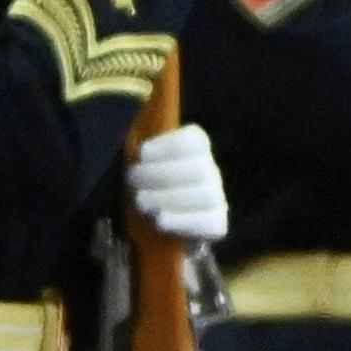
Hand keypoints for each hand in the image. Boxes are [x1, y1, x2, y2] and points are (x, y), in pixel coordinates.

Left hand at [122, 120, 229, 242]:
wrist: (153, 220)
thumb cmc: (144, 181)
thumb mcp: (141, 158)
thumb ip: (142, 143)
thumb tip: (143, 126)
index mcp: (196, 148)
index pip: (194, 140)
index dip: (167, 145)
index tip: (142, 154)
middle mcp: (211, 171)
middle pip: (199, 168)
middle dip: (161, 174)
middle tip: (134, 180)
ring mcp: (217, 198)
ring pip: (206, 195)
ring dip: (167, 198)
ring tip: (141, 202)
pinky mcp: (217, 224)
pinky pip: (208, 223)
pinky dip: (180, 221)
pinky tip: (159, 220)